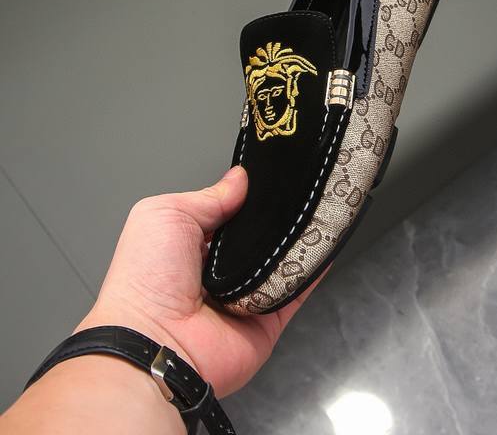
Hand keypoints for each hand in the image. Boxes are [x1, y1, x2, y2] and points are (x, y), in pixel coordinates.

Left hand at [77, 166, 317, 396]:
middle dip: (279, 215)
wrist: (155, 343)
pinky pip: (297, 289)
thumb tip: (241, 178)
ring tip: (322, 204)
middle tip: (305, 187)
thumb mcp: (166, 215)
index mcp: (193, 244)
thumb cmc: (147, 276)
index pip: (232, 213)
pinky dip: (314, 267)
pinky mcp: (269, 319)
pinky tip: (327, 239)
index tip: (277, 174)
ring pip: (284, 260)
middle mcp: (222, 270)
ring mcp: (247, 296)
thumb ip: (209, 197)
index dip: (251, 196)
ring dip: (301, 236)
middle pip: (261, 236)